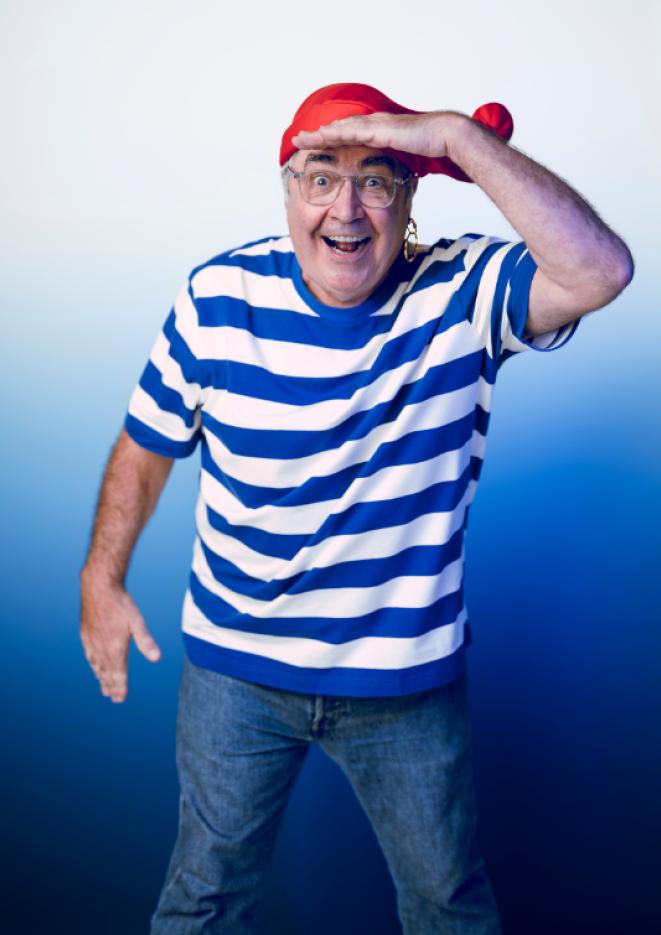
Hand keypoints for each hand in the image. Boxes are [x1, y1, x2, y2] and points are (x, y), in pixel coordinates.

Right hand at [80, 573, 160, 702]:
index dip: (120, 688)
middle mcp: (101, 649)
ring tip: (104, 688)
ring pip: (96, 666)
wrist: (99, 588)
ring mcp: (91, 642)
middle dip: (111, 687)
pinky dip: (93, 665)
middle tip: (114, 698)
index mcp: (114, 649)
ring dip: (101, 678)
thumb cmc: (120, 604)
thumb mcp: (137, 622)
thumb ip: (145, 641)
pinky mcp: (86, 635)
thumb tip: (157, 658)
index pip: (118, 675)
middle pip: (106, 674)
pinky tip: (94, 665)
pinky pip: (89, 656)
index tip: (120, 699)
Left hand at [291, 111, 461, 159]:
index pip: (349, 136)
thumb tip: (392, 179)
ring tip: (301, 139)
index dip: (331, 141)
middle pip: (339, 129)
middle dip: (318, 135)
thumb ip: (396, 166)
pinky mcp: (380, 128)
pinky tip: (321, 136)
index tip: (314, 147)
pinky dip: (335, 133)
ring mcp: (377, 124)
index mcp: (380, 132)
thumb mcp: (407, 160)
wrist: (446, 136)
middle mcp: (375, 125)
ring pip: (341, 128)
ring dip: (320, 133)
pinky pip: (352, 130)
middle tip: (298, 140)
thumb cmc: (433, 148)